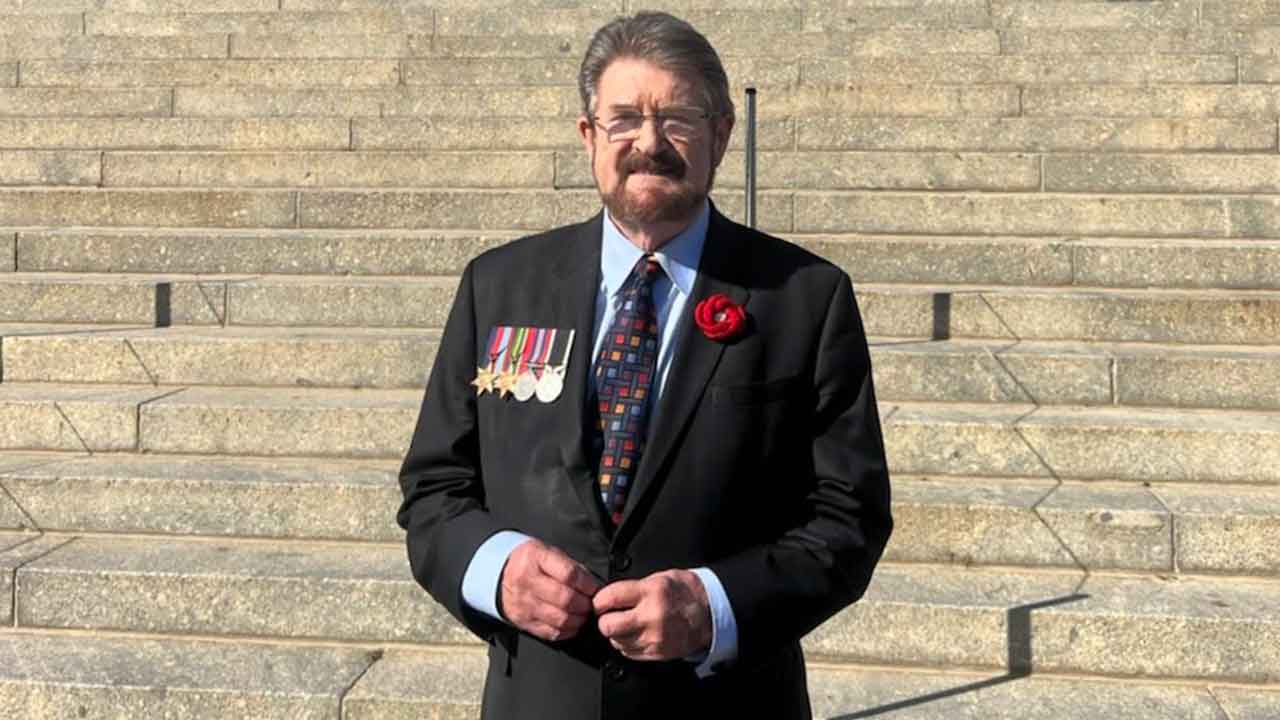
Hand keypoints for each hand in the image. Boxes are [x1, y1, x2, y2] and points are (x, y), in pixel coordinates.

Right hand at [498, 539, 601, 642]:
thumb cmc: (531, 562)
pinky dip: (567, 631)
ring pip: (560, 619)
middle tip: (591, 603)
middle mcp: (527, 582)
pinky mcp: (523, 622)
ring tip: (583, 613)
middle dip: (585, 604)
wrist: (501, 574)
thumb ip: (570, 567)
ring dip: (578, 619)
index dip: (587, 584)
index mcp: (535, 559)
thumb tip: (593, 586)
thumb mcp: (548, 552)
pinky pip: (551, 633)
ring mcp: (524, 604)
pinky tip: (572, 624)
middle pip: (566, 599)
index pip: (568, 574)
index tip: (595, 588)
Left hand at [593, 569, 711, 660]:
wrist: (710, 612)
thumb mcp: (659, 578)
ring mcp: (654, 637)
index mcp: (651, 592)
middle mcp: (651, 616)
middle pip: (608, 626)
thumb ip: (634, 588)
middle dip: (604, 621)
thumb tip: (610, 596)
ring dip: (616, 634)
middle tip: (609, 616)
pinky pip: (629, 653)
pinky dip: (627, 645)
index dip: (599, 601)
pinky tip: (636, 635)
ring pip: (617, 642)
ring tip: (626, 625)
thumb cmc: (685, 592)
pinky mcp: (657, 652)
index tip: (599, 602)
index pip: (610, 598)